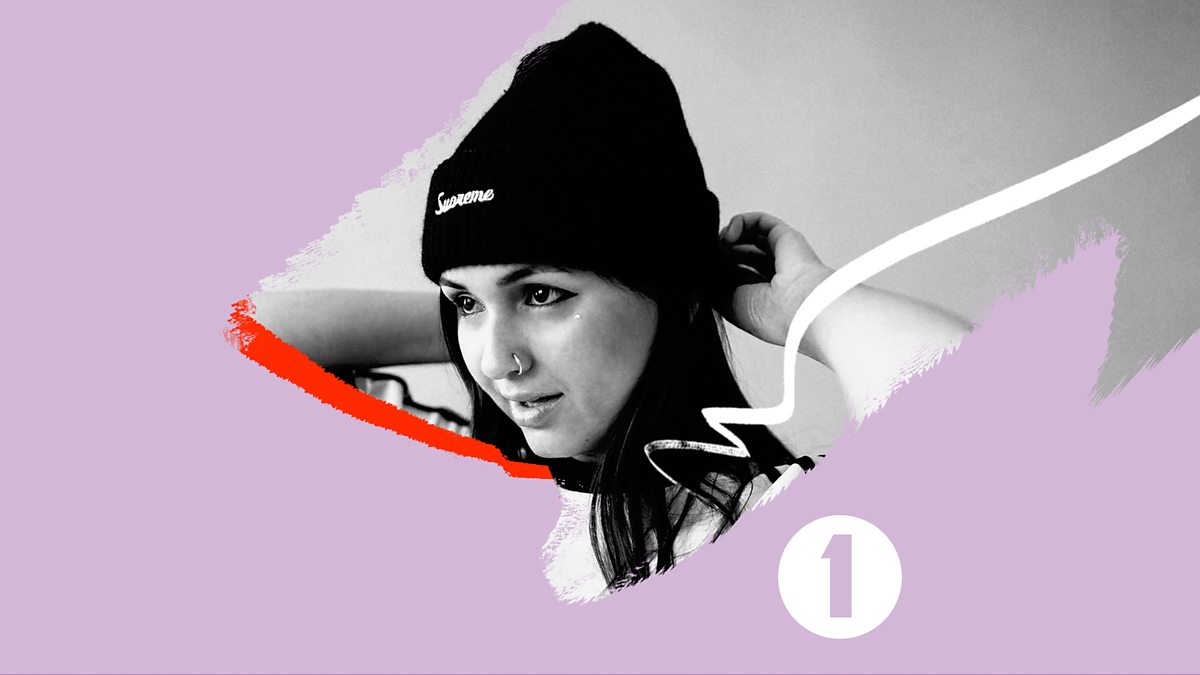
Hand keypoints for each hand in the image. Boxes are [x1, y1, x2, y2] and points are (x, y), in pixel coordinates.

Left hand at [715, 212, 833, 345]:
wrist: (797, 307)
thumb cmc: (768, 314)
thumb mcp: (728, 304)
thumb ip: (712, 285)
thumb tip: (698, 269)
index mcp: (762, 297)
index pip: (735, 275)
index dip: (718, 269)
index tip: (702, 269)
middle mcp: (773, 276)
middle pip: (740, 254)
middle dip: (720, 252)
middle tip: (708, 256)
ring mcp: (780, 255)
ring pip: (748, 236)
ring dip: (727, 237)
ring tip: (718, 245)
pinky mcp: (785, 237)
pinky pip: (758, 222)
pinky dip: (740, 223)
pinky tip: (729, 235)